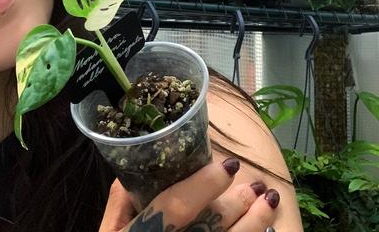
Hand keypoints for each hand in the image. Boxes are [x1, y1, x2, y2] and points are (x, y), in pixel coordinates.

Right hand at [99, 158, 278, 231]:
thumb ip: (120, 203)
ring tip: (269, 201)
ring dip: (254, 224)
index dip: (204, 184)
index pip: (175, 207)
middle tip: (256, 185)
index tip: (229, 164)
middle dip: (238, 204)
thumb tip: (137, 170)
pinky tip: (263, 229)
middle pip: (211, 227)